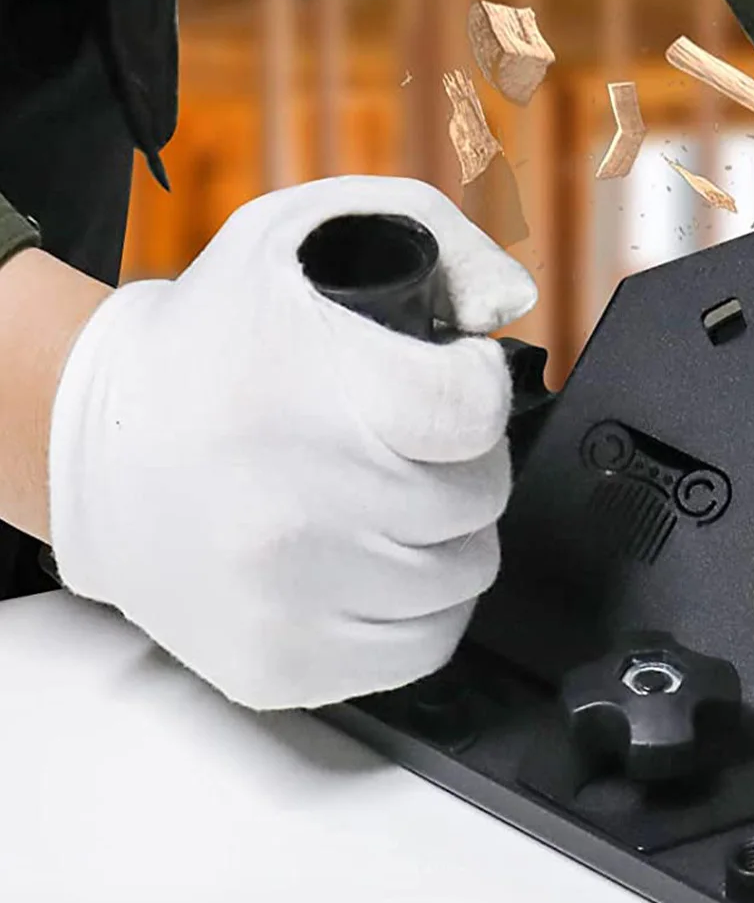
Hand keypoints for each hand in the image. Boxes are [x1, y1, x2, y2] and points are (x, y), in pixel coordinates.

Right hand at [47, 177, 535, 710]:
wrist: (95, 448)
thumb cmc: (215, 344)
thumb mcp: (306, 237)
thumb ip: (433, 238)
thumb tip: (509, 302)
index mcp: (303, 393)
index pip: (474, 411)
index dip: (477, 387)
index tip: (450, 379)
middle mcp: (293, 507)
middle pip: (478, 497)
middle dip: (461, 461)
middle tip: (406, 442)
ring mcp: (287, 598)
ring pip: (463, 575)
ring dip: (444, 534)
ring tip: (383, 497)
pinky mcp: (282, 665)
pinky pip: (426, 646)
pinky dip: (419, 605)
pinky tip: (372, 560)